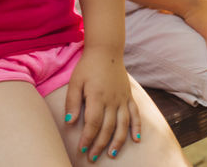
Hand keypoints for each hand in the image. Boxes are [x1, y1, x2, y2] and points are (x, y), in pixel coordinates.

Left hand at [63, 45, 141, 161]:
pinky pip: (135, 114)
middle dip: (99, 144)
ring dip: (118, 141)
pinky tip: (136, 140)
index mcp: (97, 96)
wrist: (106, 50)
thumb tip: (70, 122)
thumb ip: (72, 102)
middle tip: (92, 157)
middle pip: (107, 128)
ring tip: (112, 154)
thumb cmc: (88, 66)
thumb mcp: (75, 81)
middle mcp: (112, 100)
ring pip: (122, 125)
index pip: (93, 123)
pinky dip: (137, 127)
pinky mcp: (129, 96)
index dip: (87, 138)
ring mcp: (122, 98)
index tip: (82, 149)